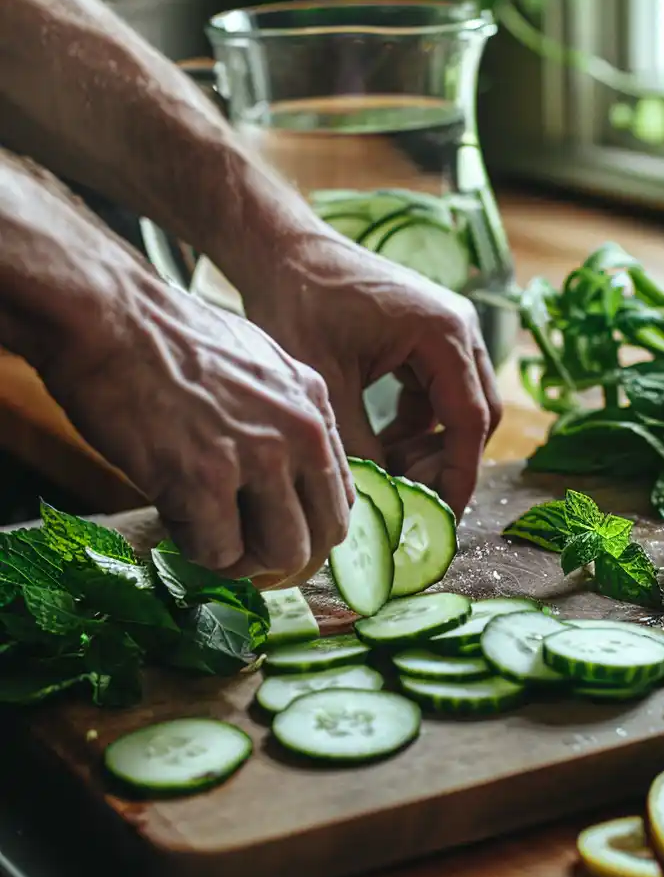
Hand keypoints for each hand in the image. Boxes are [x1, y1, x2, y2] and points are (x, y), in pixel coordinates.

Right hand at [44, 272, 353, 582]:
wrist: (110, 316)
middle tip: (244, 549)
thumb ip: (287, 416)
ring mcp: (257, 458)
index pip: (341, 495)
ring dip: (244, 560)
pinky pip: (220, 553)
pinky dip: (197, 551)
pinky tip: (176, 520)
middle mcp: (301, 433)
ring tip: (210, 537)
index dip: (307, 523)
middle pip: (324, 534)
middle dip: (283, 553)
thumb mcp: (260, 364)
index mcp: (316, 405)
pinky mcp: (204, 481)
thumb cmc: (170, 339)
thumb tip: (288, 475)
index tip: (274, 529)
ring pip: (282, 554)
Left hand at [242, 232, 501, 518]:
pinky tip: (381, 444)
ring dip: (430, 445)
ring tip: (389, 472)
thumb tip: (379, 504)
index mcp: (444, 333)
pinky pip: (437, 393)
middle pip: (476, 414)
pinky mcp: (426, 336)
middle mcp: (458, 328)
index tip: (439, 516)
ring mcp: (445, 330)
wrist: (280, 250)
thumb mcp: (327, 388)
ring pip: (458, 406)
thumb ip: (360, 448)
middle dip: (447, 462)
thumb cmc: (298, 303)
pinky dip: (416, 425)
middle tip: (410, 498)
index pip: (469, 419)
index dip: (458, 474)